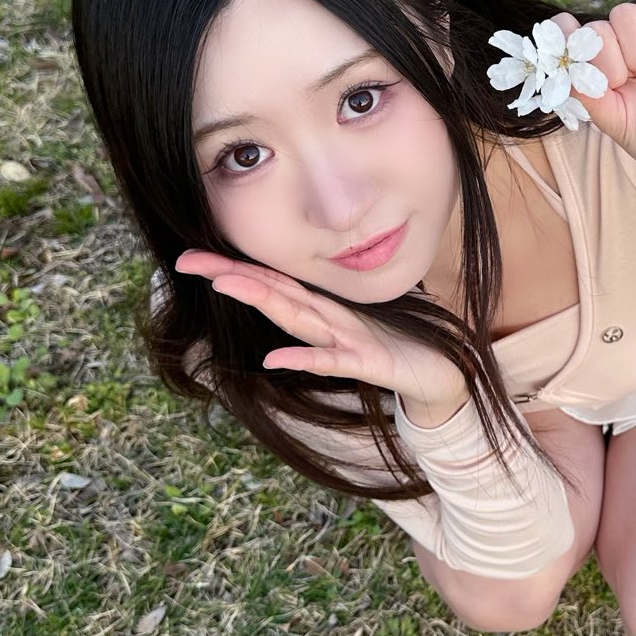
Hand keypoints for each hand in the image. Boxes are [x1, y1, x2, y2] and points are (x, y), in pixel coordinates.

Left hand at [174, 251, 467, 419]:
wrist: (446, 376)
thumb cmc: (398, 350)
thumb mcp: (348, 340)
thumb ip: (318, 329)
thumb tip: (284, 325)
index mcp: (325, 311)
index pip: (272, 285)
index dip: (233, 271)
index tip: (190, 260)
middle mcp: (332, 318)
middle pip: (276, 292)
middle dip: (233, 276)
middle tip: (189, 261)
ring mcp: (350, 338)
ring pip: (298, 316)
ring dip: (263, 299)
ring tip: (225, 286)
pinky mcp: (369, 363)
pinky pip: (332, 362)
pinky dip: (304, 359)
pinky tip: (275, 358)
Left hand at [548, 0, 635, 191]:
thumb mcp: (612, 120)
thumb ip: (584, 90)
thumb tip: (558, 59)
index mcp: (603, 68)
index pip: (573, 35)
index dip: (565, 38)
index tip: (568, 53)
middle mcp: (626, 48)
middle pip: (597, 26)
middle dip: (606, 57)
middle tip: (625, 82)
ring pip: (625, 14)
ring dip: (633, 47)